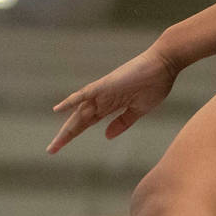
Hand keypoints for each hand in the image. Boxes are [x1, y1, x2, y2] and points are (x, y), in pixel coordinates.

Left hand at [47, 48, 178, 154]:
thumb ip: (122, 122)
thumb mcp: (139, 110)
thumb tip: (106, 136)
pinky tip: (58, 109)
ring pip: (79, 112)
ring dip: (67, 127)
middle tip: (51, 150)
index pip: (87, 123)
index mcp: (110, 105)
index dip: (74, 134)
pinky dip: (71, 101)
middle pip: (79, 120)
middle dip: (66, 135)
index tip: (63, 147)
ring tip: (56, 144)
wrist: (164, 65)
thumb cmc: (155, 84)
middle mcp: (102, 99)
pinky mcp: (105, 84)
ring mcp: (103, 91)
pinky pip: (85, 93)